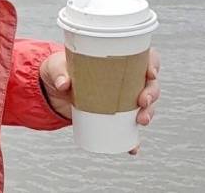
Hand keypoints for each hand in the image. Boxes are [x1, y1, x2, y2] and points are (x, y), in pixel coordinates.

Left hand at [40, 47, 160, 154]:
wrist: (52, 90)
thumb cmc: (59, 69)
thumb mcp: (56, 66)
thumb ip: (60, 72)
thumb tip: (63, 83)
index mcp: (117, 60)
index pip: (144, 57)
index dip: (153, 63)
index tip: (150, 73)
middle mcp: (125, 79)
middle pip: (149, 84)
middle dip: (151, 94)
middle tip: (142, 101)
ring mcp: (122, 99)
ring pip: (146, 105)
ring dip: (149, 113)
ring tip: (140, 120)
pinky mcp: (115, 115)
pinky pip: (129, 128)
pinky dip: (133, 139)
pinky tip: (133, 147)